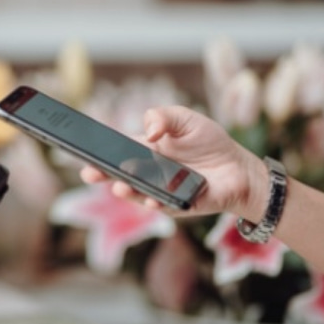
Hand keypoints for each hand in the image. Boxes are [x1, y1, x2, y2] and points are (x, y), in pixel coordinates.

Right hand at [80, 106, 266, 220]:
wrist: (239, 166)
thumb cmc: (209, 141)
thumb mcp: (185, 118)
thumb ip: (163, 116)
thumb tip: (149, 131)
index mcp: (145, 151)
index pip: (116, 152)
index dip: (99, 154)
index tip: (84, 154)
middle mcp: (148, 173)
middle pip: (119, 176)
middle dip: (102, 176)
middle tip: (89, 174)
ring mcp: (161, 191)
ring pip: (137, 194)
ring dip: (126, 192)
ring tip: (120, 186)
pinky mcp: (179, 205)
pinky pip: (163, 207)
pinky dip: (155, 204)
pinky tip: (151, 200)